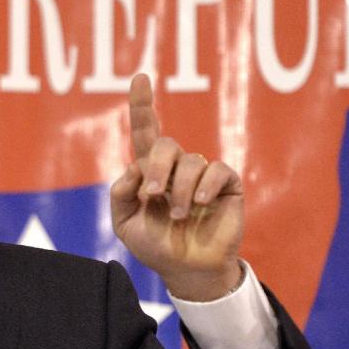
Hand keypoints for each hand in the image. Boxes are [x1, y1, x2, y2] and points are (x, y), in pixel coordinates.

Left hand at [110, 74, 243, 300]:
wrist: (187, 271)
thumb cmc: (156, 246)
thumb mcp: (125, 223)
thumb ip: (120, 193)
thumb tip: (134, 168)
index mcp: (150, 172)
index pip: (146, 133)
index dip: (142, 105)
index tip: (139, 77)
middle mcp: (176, 168)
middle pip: (165, 146)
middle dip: (157, 169)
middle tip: (154, 196)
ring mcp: (202, 176)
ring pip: (190, 162)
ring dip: (180, 190)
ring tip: (180, 216)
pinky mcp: (227, 185)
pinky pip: (216, 171)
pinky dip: (204, 187)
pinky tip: (199, 204)